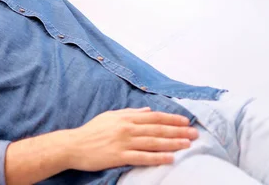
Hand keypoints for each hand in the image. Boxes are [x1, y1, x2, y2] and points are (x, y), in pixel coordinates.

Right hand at [66, 107, 197, 171]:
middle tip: (194, 134)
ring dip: (172, 143)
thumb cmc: (91, 131)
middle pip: (157, 129)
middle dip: (178, 131)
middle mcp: (126, 128)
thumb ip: (130, 113)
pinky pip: (142, 157)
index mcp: (125, 117)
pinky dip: (157, 157)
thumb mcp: (110, 116)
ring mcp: (123, 142)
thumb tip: (148, 111)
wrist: (74, 145)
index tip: (186, 121)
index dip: (171, 119)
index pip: (154, 117)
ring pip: (153, 142)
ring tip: (187, 145)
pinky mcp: (119, 156)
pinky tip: (170, 158)